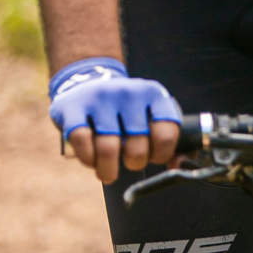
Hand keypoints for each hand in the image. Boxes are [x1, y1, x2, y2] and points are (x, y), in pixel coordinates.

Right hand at [48, 57, 181, 184]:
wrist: (86, 82)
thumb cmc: (125, 111)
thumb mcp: (151, 116)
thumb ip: (172, 143)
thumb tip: (178, 166)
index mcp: (153, 94)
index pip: (166, 134)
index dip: (160, 153)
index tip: (152, 155)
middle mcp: (128, 92)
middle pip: (137, 147)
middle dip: (134, 163)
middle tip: (129, 161)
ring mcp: (100, 98)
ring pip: (108, 149)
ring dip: (108, 170)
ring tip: (108, 170)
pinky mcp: (73, 107)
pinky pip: (82, 142)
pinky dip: (88, 159)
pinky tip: (92, 158)